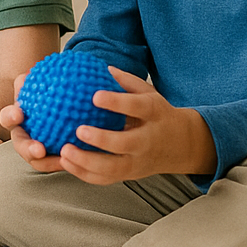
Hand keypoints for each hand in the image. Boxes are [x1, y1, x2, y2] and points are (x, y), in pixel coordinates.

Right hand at [0, 71, 67, 172]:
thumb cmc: (45, 90)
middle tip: (39, 150)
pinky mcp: (54, 160)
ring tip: (63, 160)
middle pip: (22, 147)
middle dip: (28, 150)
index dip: (10, 117)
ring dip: (49, 163)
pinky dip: (70, 162)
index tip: (19, 114)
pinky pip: (61, 163)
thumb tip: (30, 73)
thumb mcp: (39, 83)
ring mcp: (37, 152)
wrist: (59, 106)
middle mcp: (23, 138)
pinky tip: (84, 157)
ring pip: (40, 163)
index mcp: (16, 119)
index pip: (7, 117)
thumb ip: (34, 79)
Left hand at [54, 68, 215, 183]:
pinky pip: (105, 179)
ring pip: (113, 168)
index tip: (95, 96)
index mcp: (153, 115)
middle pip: (126, 144)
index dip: (117, 102)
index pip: (138, 107)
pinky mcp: (128, 175)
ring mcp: (138, 161)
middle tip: (79, 130)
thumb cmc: (157, 114)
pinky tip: (65, 162)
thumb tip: (101, 67)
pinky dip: (84, 174)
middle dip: (102, 140)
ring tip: (65, 150)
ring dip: (87, 162)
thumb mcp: (149, 93)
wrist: (181, 145)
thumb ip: (126, 81)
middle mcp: (147, 141)